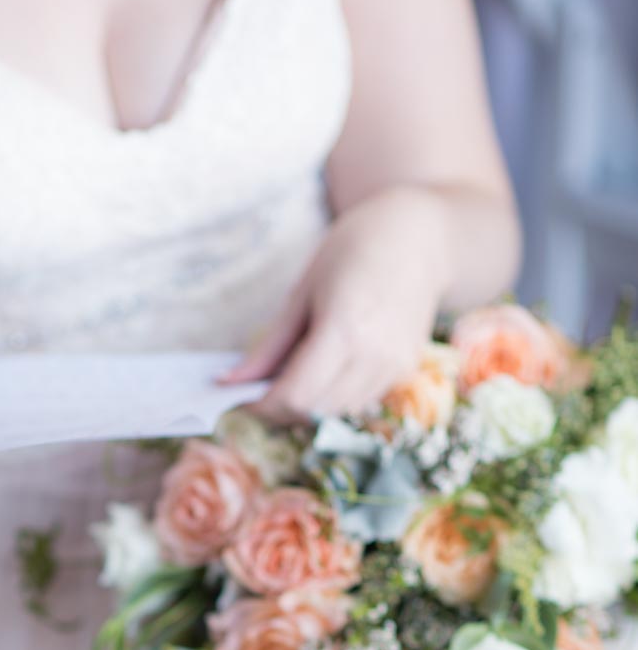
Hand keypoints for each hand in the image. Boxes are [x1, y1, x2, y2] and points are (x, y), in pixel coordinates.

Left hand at [222, 188, 451, 424]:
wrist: (419, 237)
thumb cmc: (353, 250)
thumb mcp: (303, 292)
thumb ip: (269, 346)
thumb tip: (230, 381)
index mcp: (343, 330)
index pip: (295, 396)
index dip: (263, 406)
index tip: (241, 398)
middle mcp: (373, 355)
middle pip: (314, 411)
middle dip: (280, 410)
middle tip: (261, 390)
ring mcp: (394, 366)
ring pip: (337, 412)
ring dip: (308, 406)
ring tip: (294, 376)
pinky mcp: (406, 370)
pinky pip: (360, 401)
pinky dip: (334, 397)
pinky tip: (328, 368)